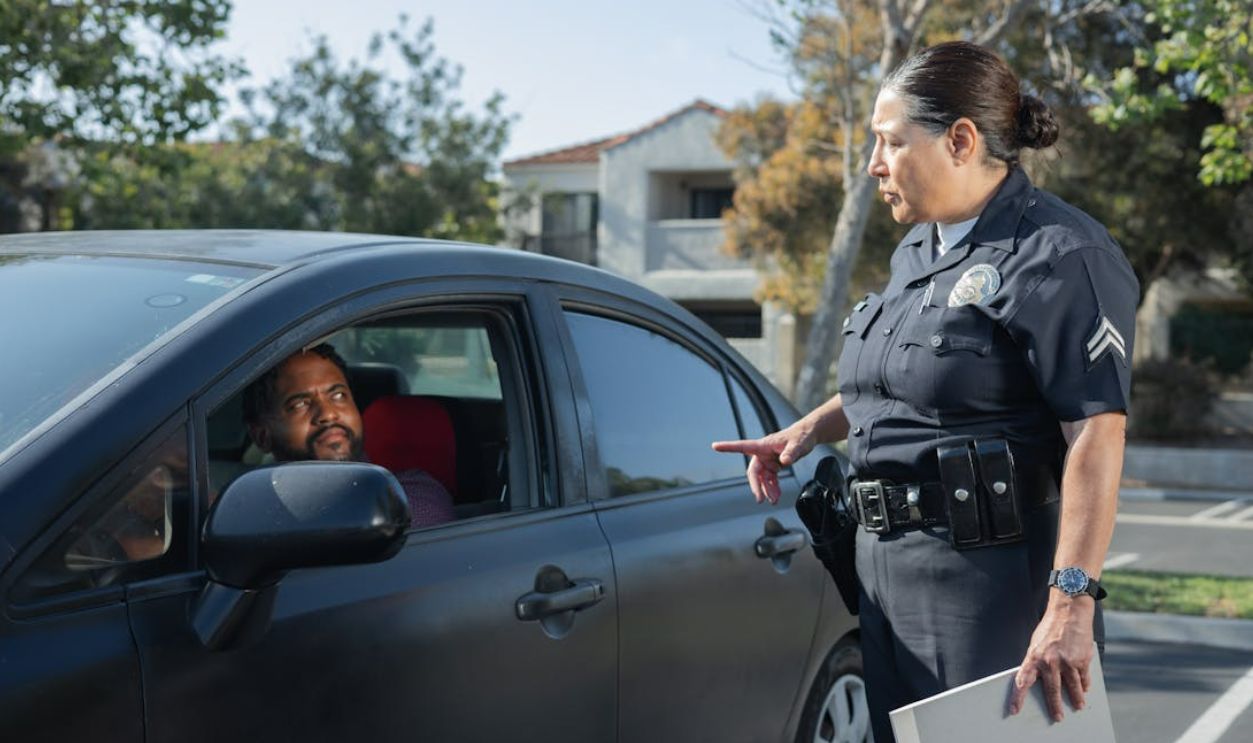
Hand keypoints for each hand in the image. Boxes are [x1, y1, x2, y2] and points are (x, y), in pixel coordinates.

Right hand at [711, 423, 815, 504]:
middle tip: (760, 499)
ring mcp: (768, 460)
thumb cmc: (801, 436)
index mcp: (764, 445)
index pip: (743, 446)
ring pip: (762, 478)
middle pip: (754, 471)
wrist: (808, 436)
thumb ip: (791, 453)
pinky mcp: (774, 465)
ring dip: (766, 490)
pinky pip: (770, 479)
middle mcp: (763, 453)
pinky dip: (773, 488)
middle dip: (756, 486)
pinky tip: (776, 495)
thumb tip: (785, 460)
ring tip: (773, 500)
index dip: (728, 447)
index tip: (715, 446)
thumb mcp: (798, 444)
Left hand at [1008, 595, 1095, 721]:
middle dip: (1054, 706)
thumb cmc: (1050, 628)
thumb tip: (1036, 680)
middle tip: (1058, 718)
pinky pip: (1083, 678)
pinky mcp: (1082, 660)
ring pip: (1072, 688)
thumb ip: (1036, 661)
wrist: (1069, 612)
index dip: (1017, 698)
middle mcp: (1049, 661)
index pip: (1022, 681)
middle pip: (1051, 690)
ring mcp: (1067, 662)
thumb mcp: (1036, 644)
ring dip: (1076, 699)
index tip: (1014, 710)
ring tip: (1077, 707)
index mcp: (1034, 657)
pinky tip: (1085, 690)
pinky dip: (1085, 685)